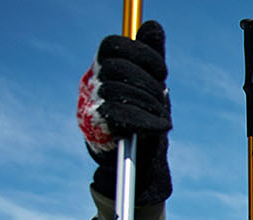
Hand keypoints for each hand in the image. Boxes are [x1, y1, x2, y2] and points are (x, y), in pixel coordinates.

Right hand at [78, 20, 171, 204]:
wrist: (138, 160)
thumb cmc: (144, 116)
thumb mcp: (151, 83)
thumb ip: (150, 55)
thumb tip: (152, 26)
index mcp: (103, 66)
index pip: (114, 45)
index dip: (142, 54)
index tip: (162, 72)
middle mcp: (91, 82)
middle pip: (118, 66)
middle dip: (149, 82)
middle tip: (163, 97)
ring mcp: (89, 103)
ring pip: (120, 90)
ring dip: (150, 103)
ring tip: (162, 116)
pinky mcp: (94, 127)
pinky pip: (121, 115)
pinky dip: (147, 121)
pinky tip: (161, 126)